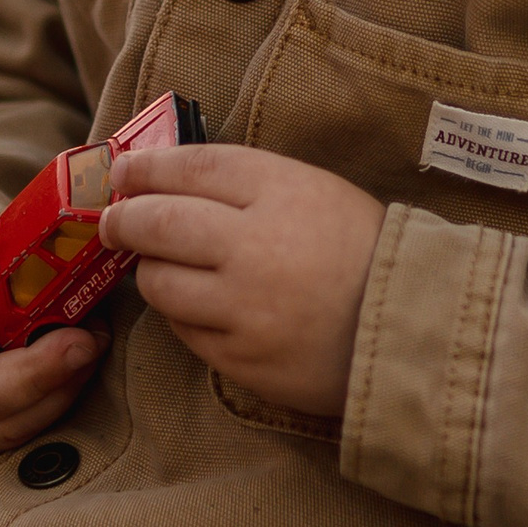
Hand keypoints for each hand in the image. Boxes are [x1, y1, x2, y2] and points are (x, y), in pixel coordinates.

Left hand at [99, 144, 383, 416]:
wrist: (413, 332)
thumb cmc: (366, 255)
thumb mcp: (320, 193)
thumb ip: (250, 185)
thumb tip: (167, 181)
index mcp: (284, 192)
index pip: (191, 168)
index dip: (146, 167)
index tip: (123, 171)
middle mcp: (257, 246)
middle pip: (158, 223)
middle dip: (124, 219)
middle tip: (113, 222)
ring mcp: (246, 308)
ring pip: (160, 284)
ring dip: (152, 272)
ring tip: (164, 268)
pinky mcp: (242, 358)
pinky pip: (186, 332)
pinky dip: (185, 317)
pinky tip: (203, 308)